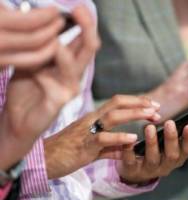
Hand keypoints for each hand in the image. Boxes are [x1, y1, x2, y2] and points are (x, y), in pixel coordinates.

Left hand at [0, 5, 99, 169]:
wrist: (17, 119)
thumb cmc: (25, 89)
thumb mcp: (31, 60)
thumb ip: (40, 45)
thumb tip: (41, 19)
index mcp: (68, 63)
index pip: (82, 39)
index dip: (83, 22)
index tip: (75, 6)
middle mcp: (74, 74)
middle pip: (88, 49)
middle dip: (87, 27)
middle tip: (80, 9)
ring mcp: (69, 89)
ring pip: (77, 65)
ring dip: (69, 47)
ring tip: (61, 31)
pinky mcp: (60, 102)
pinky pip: (58, 85)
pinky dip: (49, 71)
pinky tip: (42, 64)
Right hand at [44, 95, 160, 178]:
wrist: (42, 161)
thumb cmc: (66, 153)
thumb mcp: (92, 149)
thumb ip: (110, 148)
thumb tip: (127, 149)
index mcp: (94, 119)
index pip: (117, 103)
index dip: (136, 102)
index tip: (153, 106)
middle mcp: (91, 120)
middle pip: (117, 104)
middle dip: (140, 104)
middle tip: (158, 109)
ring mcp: (87, 131)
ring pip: (112, 117)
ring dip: (134, 114)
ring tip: (151, 116)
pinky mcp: (83, 146)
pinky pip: (103, 139)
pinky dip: (119, 137)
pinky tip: (133, 138)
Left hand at [116, 121, 187, 184]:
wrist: (137, 173)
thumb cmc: (158, 154)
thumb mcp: (174, 149)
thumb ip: (187, 140)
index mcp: (177, 159)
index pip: (187, 150)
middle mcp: (165, 166)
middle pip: (172, 155)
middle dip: (171, 139)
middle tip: (170, 122)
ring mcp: (149, 169)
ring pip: (152, 158)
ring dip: (152, 143)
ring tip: (149, 127)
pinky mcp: (132, 170)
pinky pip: (131, 162)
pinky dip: (129, 151)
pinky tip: (129, 141)